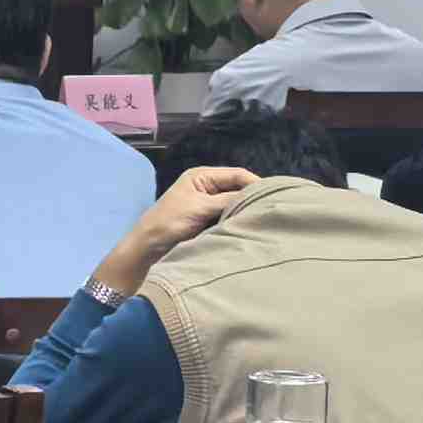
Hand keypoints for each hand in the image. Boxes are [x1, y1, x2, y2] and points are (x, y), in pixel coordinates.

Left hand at [93, 166, 259, 297]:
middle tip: (274, 209)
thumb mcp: (200, 208)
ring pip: (235, 204)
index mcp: (202, 176)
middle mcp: (207, 187)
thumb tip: (256, 197)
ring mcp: (207, 204)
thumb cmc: (169, 222)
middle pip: (238, 188)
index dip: (256, 183)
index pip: (237, 175)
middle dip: (253, 197)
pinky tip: (250, 227)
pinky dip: (238, 221)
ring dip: (246, 210)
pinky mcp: (207, 220)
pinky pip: (228, 217)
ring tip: (265, 218)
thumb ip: (228, 200)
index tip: (275, 195)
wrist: (147, 247)